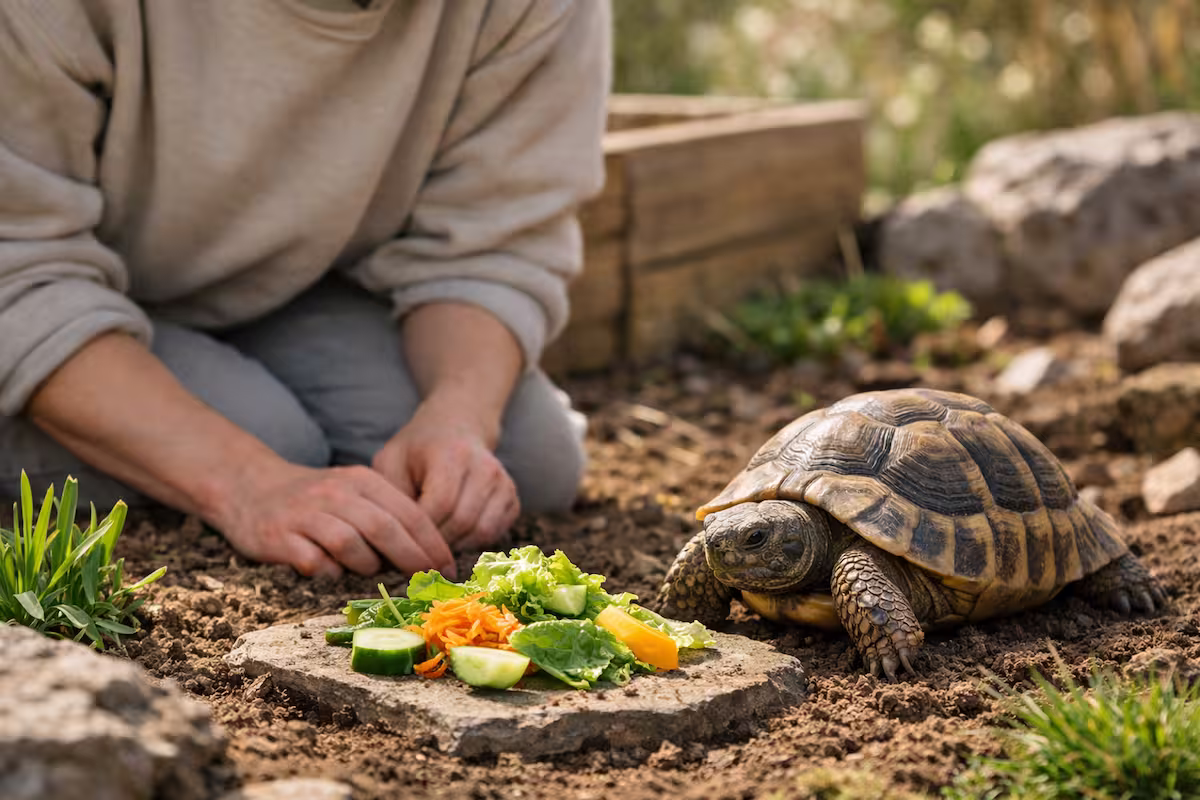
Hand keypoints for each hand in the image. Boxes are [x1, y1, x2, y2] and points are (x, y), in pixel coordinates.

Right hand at [212, 462, 455, 578]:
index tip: (448, 568)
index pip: (408, 512)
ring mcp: (305, 514)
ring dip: (366, 565)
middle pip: (383, 528)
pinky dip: (328, 572)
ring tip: (369, 572)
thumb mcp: (356, 492)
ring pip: (349, 543)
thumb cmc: (317, 498)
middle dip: (411, 558)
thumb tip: (430, 556)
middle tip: (425, 582)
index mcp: (362, 481)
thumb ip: (388, 515)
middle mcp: (336, 494)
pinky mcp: (278, 537)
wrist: (251, 488)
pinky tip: (331, 573)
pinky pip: (312, 561)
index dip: (432, 543)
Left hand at [373, 399, 519, 551]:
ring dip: (455, 546)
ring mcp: (503, 482)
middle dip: (436, 543)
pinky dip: (472, 543)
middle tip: (416, 548)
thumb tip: (396, 536)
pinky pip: (495, 533)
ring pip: (482, 532)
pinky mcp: (511, 497)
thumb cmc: (417, 450)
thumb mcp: (392, 460)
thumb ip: (392, 494)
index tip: (402, 539)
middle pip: (462, 521)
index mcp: (452, 454)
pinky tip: (453, 535)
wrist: (456, 427)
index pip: (441, 504)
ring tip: (433, 544)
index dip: (420, 529)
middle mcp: (484, 466)